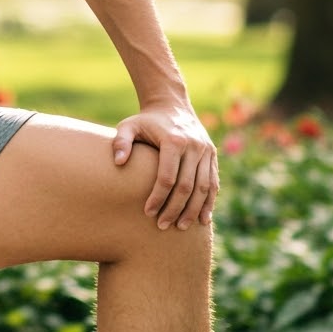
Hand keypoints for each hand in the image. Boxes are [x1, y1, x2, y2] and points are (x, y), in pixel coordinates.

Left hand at [113, 99, 218, 230]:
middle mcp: (194, 146)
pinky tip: (203, 220)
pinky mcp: (212, 154)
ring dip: (193, 210)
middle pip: (186, 186)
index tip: (148, 212)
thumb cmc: (146, 121)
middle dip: (174, 209)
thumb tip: (118, 162)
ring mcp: (206, 150)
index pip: (167, 178)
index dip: (158, 197)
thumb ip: (121, 142)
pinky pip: (213, 183)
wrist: (171, 104)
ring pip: (204, 188)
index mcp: (173, 141)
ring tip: (181, 227)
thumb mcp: (128, 126)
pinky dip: (209, 202)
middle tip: (163, 225)